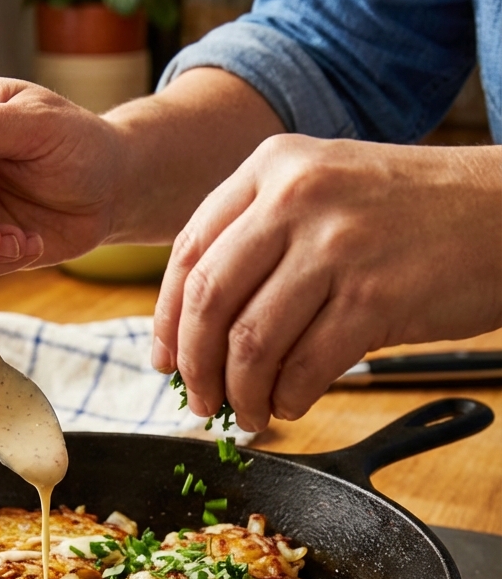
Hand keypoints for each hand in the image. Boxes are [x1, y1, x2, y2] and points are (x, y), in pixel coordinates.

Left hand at [152, 136, 501, 431]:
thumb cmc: (413, 213)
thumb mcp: (326, 188)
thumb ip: (262, 236)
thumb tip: (199, 325)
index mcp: (273, 165)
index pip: (190, 251)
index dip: (166, 319)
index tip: (165, 361)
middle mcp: (297, 196)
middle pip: (209, 301)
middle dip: (196, 367)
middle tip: (200, 402)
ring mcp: (337, 245)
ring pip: (251, 342)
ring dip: (241, 394)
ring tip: (248, 413)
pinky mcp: (376, 297)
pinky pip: (305, 367)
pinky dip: (288, 399)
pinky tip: (291, 405)